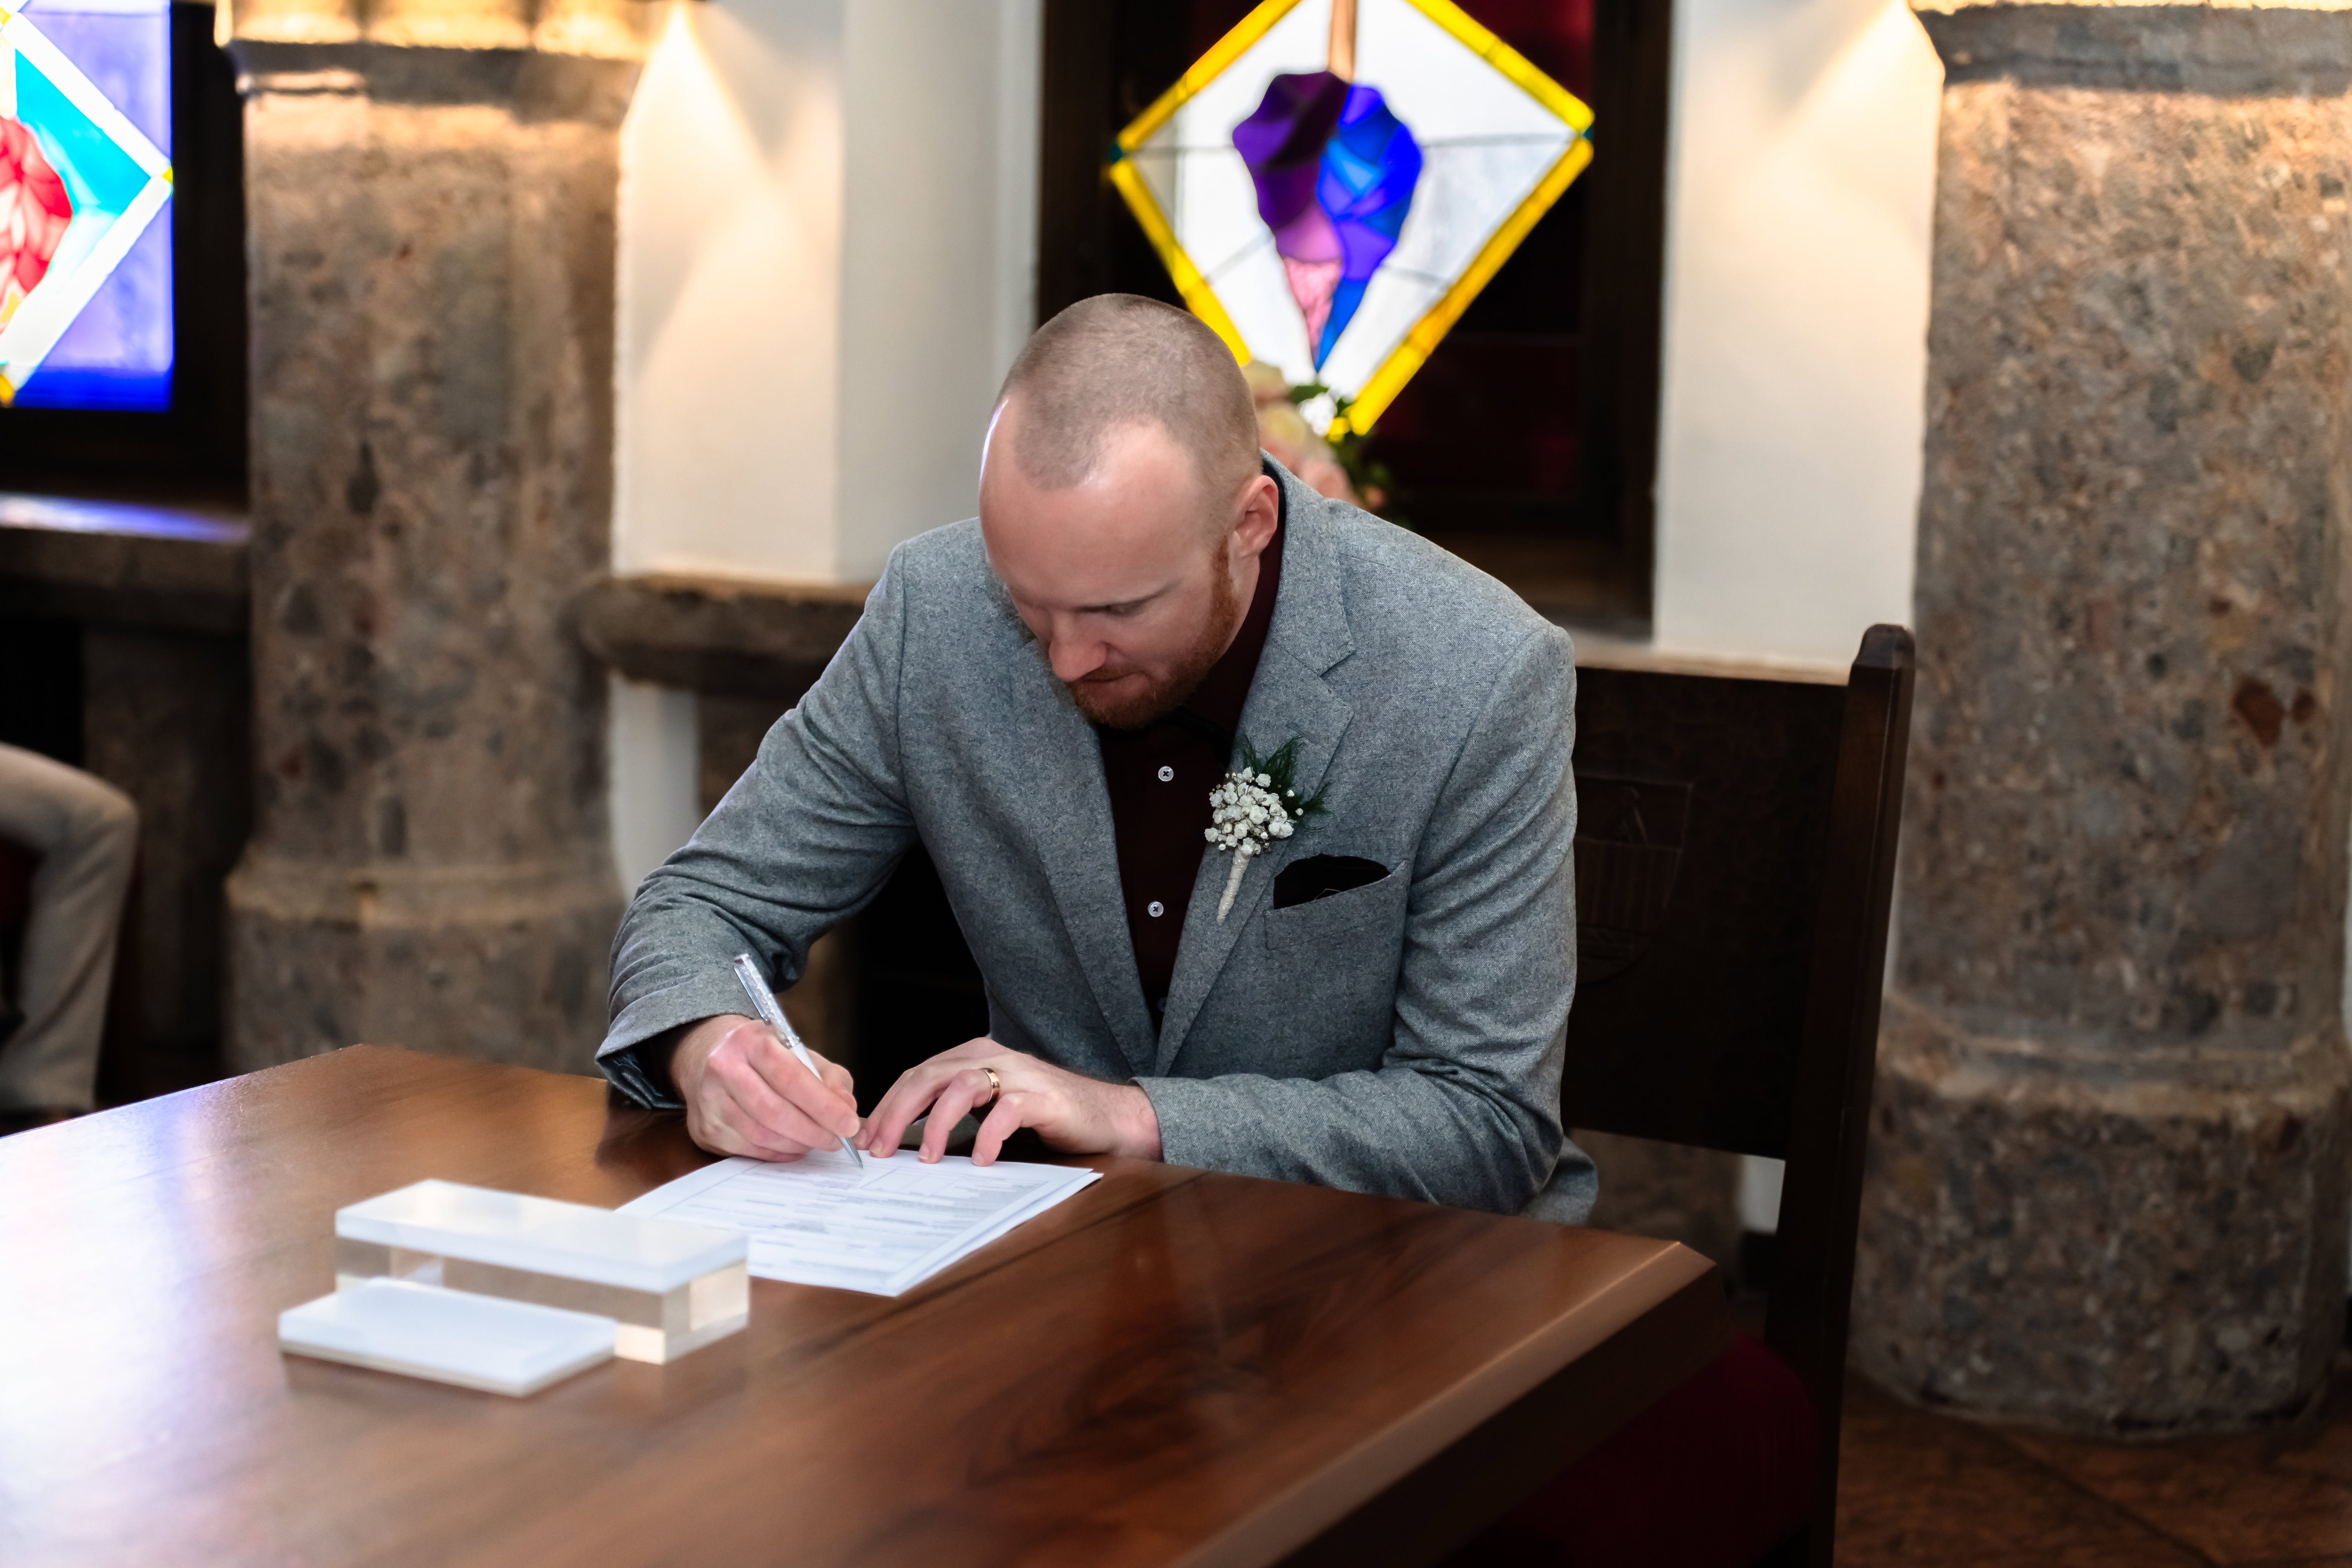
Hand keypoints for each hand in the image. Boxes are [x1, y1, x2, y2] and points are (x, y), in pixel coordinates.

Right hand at [670, 1014, 860, 1161]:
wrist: (710, 1056)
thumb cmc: (765, 1056)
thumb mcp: (802, 1054)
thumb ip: (831, 1079)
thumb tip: (847, 1109)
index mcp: (751, 1041)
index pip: (790, 1077)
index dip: (823, 1105)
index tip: (849, 1124)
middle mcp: (724, 1068)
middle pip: (773, 1111)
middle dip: (813, 1131)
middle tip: (837, 1141)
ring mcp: (710, 1100)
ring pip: (760, 1135)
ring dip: (797, 1144)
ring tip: (817, 1141)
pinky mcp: (706, 1128)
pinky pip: (749, 1149)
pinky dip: (778, 1154)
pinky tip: (794, 1147)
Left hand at [859, 1037, 1161, 1165]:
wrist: (1107, 1116)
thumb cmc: (1044, 1115)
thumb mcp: (990, 1105)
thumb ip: (953, 1110)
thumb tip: (900, 1139)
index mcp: (974, 1055)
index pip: (917, 1074)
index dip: (887, 1105)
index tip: (865, 1138)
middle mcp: (992, 1057)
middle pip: (930, 1075)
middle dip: (897, 1113)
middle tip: (878, 1149)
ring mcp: (1018, 1074)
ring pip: (961, 1086)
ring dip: (936, 1123)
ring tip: (927, 1159)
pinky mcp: (1043, 1097)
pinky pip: (1007, 1111)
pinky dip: (988, 1135)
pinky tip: (980, 1159)